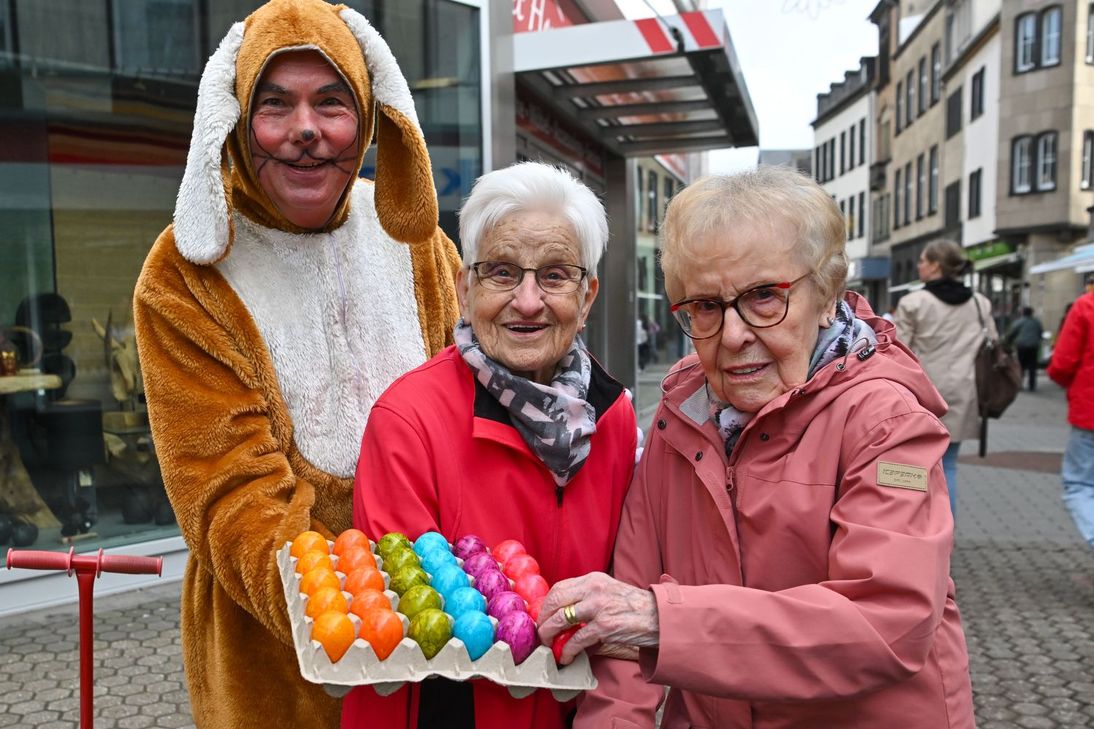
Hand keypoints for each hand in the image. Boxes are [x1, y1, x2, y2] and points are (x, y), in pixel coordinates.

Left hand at [537, 572, 658, 664]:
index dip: (547, 604)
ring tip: (549, 645)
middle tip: (542, 633)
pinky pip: (577, 639)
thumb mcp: (609, 591)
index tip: (544, 616)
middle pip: (555, 601)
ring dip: (549, 635)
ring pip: (561, 619)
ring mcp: (599, 607)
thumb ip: (587, 596)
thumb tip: (564, 612)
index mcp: (593, 579)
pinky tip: (566, 656)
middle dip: (544, 619)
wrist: (658, 617)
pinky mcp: (605, 626)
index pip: (559, 587)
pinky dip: (567, 650)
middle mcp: (594, 589)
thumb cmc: (634, 607)